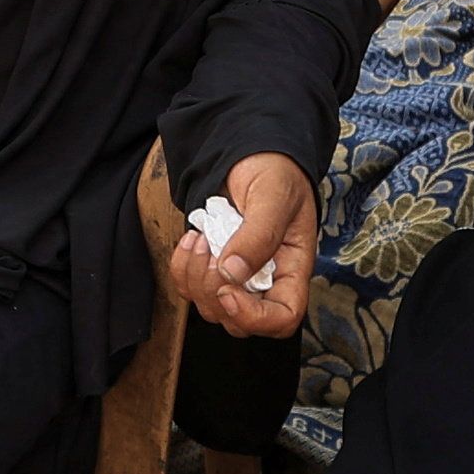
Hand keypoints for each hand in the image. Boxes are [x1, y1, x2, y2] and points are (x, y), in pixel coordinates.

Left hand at [181, 155, 317, 338]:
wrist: (250, 153)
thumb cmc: (274, 171)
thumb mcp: (273, 195)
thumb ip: (259, 235)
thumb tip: (233, 273)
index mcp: (292, 269)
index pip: (283, 317)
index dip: (255, 318)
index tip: (229, 290)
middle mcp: (266, 280)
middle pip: (239, 321)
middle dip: (214, 291)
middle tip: (210, 246)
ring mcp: (237, 277)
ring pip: (210, 308)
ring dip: (196, 277)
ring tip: (201, 236)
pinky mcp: (211, 267)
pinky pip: (189, 288)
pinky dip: (181, 268)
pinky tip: (190, 238)